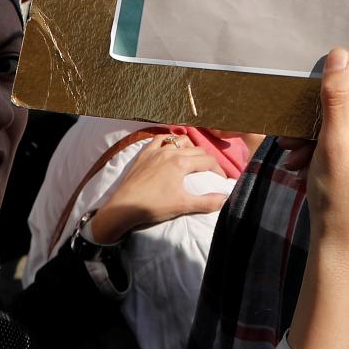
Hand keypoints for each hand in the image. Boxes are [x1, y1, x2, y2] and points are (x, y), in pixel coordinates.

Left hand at [88, 133, 228, 243]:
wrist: (123, 207)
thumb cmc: (154, 206)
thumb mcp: (183, 206)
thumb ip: (207, 202)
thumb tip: (225, 198)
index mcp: (182, 163)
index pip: (208, 161)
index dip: (219, 169)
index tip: (222, 179)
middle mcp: (170, 152)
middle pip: (197, 149)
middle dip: (207, 159)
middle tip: (211, 171)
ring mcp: (155, 151)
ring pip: (178, 141)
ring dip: (189, 147)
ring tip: (192, 158)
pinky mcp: (143, 155)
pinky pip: (158, 140)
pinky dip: (167, 141)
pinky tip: (169, 147)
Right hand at [278, 49, 348, 265]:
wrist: (336, 249)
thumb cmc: (340, 201)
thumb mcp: (334, 144)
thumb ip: (337, 99)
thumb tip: (341, 55)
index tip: (331, 75)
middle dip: (324, 117)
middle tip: (296, 128)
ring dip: (317, 135)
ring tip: (291, 149)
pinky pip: (347, 144)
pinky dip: (323, 149)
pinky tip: (298, 160)